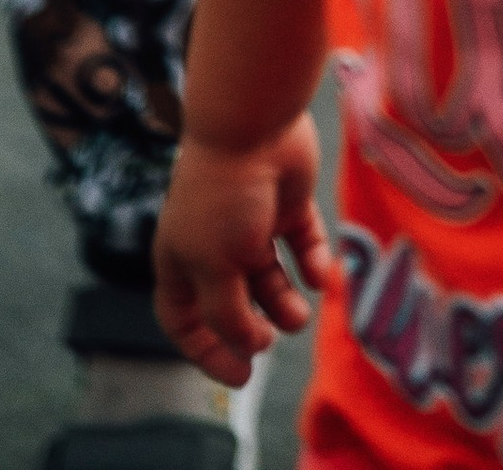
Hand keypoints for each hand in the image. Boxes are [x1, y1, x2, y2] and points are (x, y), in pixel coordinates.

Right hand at [155, 123, 330, 387]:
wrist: (256, 126)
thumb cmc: (224, 198)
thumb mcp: (215, 269)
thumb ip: (227, 314)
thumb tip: (250, 344)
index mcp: (180, 261)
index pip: (185, 320)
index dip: (207, 352)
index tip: (240, 376)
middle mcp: (215, 246)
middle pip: (232, 304)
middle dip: (253, 327)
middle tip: (272, 338)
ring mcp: (253, 223)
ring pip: (270, 278)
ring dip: (285, 301)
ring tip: (298, 313)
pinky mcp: (288, 202)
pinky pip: (302, 243)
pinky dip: (313, 263)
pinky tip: (321, 276)